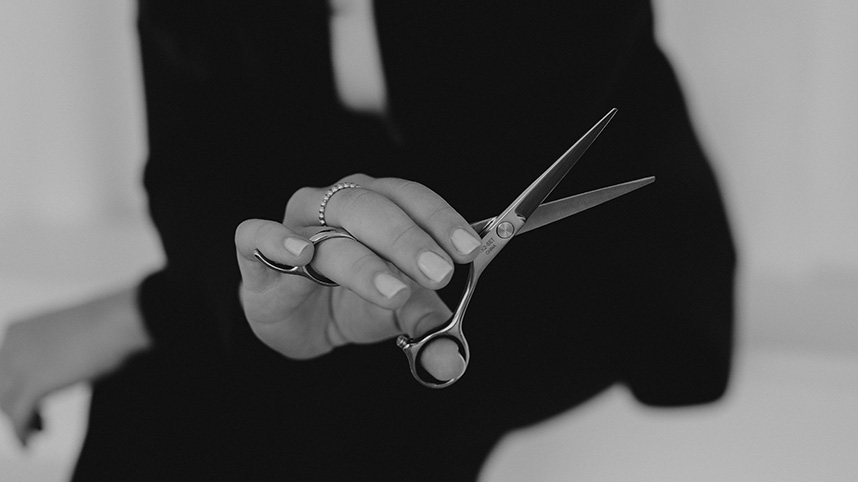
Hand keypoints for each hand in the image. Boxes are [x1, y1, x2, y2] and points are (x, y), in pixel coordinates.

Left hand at [0, 286, 150, 445]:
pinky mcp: (34, 384)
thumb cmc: (105, 323)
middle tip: (37, 419)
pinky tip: (30, 442)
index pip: (4, 367)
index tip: (34, 398)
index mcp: (16, 331)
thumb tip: (62, 374)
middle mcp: (10, 346)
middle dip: (15, 404)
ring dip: (19, 421)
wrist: (115, 321)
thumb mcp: (68, 337)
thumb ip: (55, 355)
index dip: (16, 387)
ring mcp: (19, 365)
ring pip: (5, 403)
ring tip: (37, 432)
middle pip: (2, 386)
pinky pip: (18, 416)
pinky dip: (22, 433)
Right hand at [235, 174, 482, 378]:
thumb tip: (449, 361)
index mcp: (375, 204)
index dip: (440, 218)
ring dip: (363, 260)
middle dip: (408, 240)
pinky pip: (256, 235)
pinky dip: (276, 240)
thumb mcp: (395, 310)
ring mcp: (293, 225)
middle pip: (371, 207)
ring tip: (393, 292)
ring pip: (325, 229)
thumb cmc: (350, 299)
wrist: (297, 321)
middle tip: (439, 273)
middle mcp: (334, 205)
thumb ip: (425, 324)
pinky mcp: (254, 253)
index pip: (410, 197)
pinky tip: (302, 254)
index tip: (469, 249)